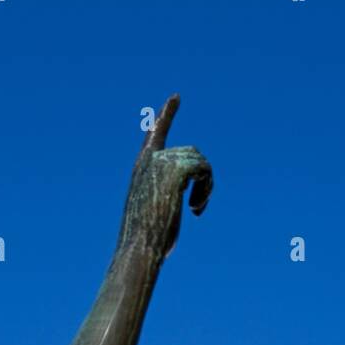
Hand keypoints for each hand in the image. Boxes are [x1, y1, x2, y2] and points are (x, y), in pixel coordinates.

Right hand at [117, 95, 212, 260]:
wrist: (138, 247)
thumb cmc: (147, 242)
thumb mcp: (159, 217)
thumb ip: (171, 199)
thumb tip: (191, 205)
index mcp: (142, 169)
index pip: (155, 134)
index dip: (166, 115)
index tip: (175, 97)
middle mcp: (150, 160)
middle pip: (190, 151)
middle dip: (201, 177)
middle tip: (197, 207)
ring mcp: (161, 162)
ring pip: (199, 160)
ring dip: (205, 186)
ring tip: (196, 209)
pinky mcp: (174, 169)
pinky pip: (203, 168)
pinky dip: (206, 189)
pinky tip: (196, 209)